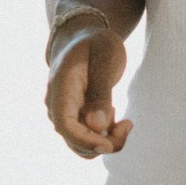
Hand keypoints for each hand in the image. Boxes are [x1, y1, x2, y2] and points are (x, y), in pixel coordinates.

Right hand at [46, 21, 132, 159]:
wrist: (82, 39)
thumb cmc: (95, 44)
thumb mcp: (105, 57)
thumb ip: (101, 91)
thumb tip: (97, 126)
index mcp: (60, 89)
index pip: (66, 126)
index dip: (86, 140)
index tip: (109, 145)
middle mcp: (56, 107)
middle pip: (74, 141)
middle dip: (103, 143)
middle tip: (129, 125)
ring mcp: (63, 116)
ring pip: (82, 145)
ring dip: (106, 142)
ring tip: (126, 123)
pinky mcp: (73, 121)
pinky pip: (87, 139)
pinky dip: (105, 137)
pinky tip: (117, 119)